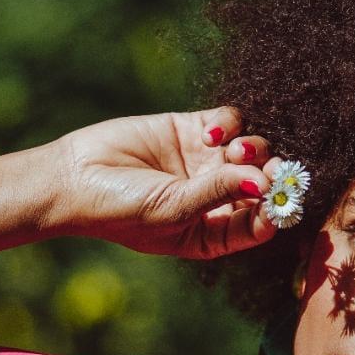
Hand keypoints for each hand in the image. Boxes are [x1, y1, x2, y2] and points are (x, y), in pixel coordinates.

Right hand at [46, 107, 286, 258]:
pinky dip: (229, 124)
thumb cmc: (120, 211)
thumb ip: (219, 193)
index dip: (275, 211)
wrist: (73, 178)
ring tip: (234, 149)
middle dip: (272, 174)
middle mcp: (216, 198)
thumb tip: (264, 181)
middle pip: (262, 183)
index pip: (259, 223)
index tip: (280, 198)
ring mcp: (206, 163)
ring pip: (252, 149)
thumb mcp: (173, 210)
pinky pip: (229, 122)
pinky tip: (209, 133)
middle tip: (271, 167)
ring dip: (253, 148)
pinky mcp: (191, 130)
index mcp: (213, 233)